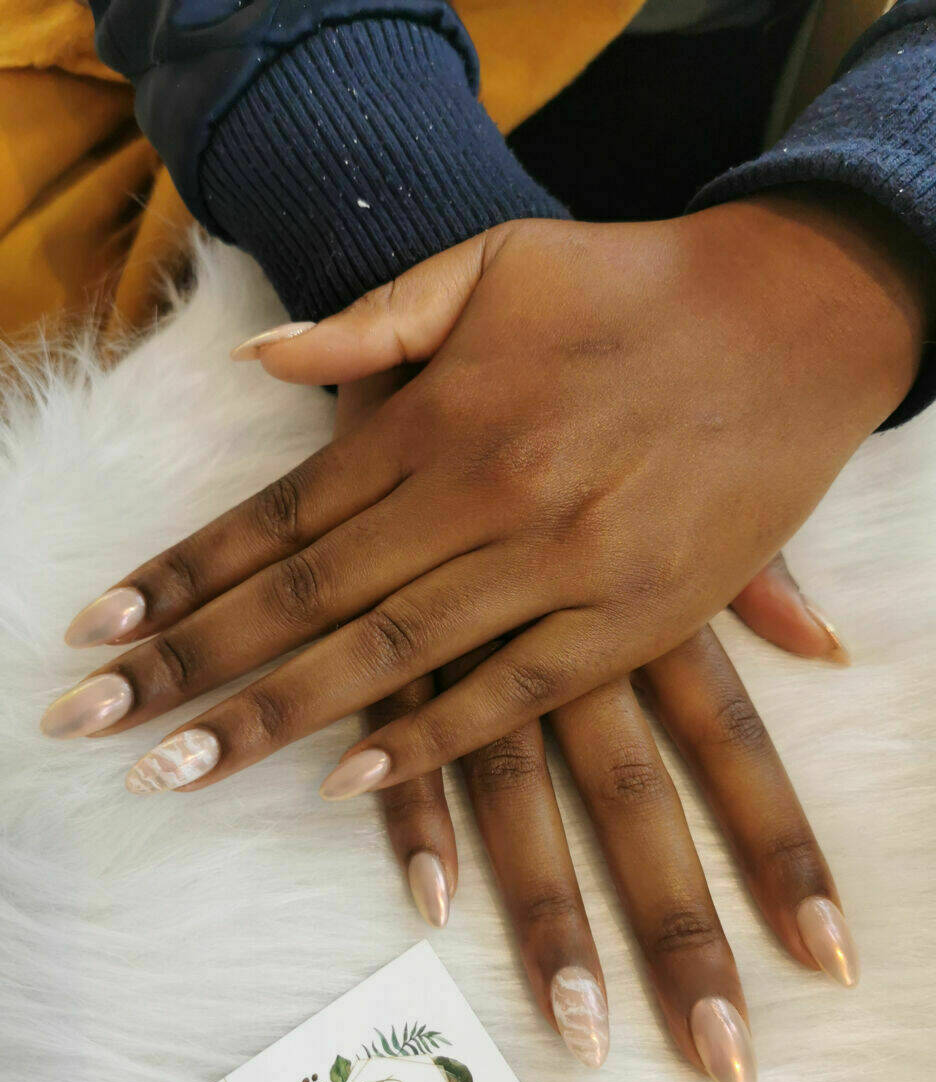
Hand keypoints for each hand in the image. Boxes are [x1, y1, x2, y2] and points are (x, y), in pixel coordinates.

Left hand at [41, 191, 923, 796]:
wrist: (792, 322)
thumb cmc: (634, 288)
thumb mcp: (495, 264)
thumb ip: (374, 318)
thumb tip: (262, 360)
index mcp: (438, 415)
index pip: (277, 515)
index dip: (180, 578)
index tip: (98, 633)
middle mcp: (480, 495)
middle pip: (308, 600)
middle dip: (192, 669)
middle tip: (91, 729)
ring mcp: (555, 567)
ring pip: (390, 659)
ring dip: (275, 720)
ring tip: (177, 771)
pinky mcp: (629, 621)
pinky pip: (510, 696)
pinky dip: (429, 743)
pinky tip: (346, 783)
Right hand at [336, 372, 855, 1081]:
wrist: (503, 307)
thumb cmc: (618, 399)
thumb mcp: (693, 476)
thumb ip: (765, 580)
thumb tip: (827, 654)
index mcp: (668, 605)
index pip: (741, 760)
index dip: (784, 861)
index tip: (826, 965)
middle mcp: (592, 632)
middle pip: (646, 813)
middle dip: (679, 938)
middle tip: (720, 1065)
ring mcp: (498, 631)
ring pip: (534, 799)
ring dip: (556, 921)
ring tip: (584, 1041)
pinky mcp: (413, 621)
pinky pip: (418, 729)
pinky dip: (425, 812)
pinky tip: (434, 897)